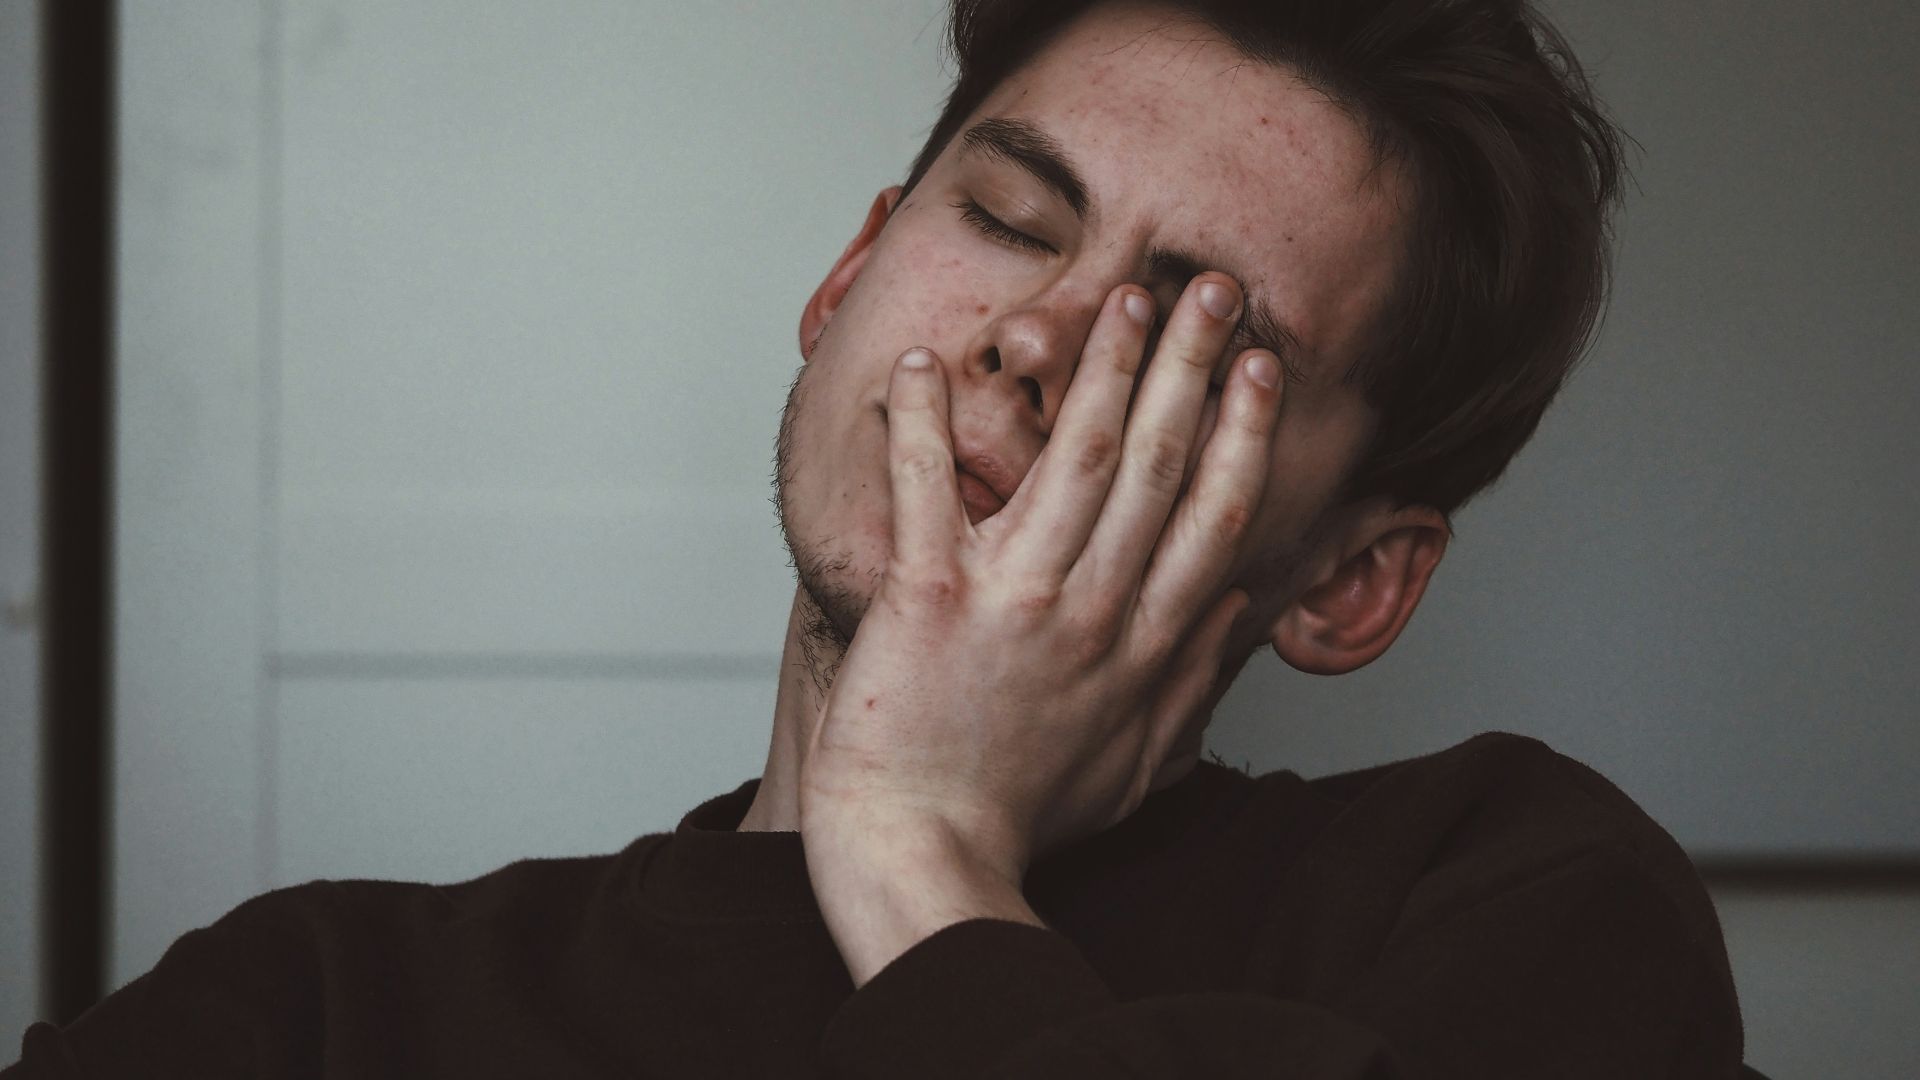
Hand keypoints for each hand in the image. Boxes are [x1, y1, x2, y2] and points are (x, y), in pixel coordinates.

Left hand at [800, 274, 1284, 981]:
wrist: (926, 859)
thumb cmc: (1021, 818)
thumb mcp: (1137, 764)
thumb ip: (1192, 682)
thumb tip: (1242, 611)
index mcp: (1143, 644)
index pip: (1214, 515)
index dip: (1244, 432)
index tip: (1263, 368)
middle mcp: (1093, 609)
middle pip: (1160, 464)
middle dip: (1192, 365)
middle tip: (1213, 289)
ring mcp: (1015, 600)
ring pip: (1074, 460)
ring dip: (1103, 369)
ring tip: (1124, 298)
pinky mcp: (929, 601)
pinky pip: (926, 494)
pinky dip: (919, 427)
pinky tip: (919, 363)